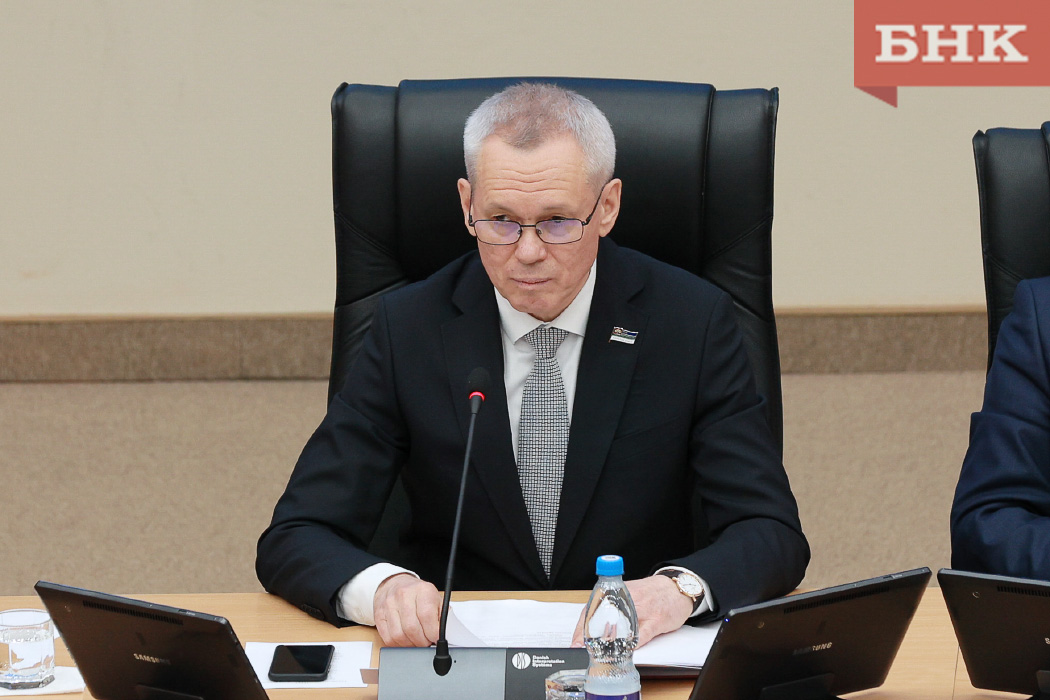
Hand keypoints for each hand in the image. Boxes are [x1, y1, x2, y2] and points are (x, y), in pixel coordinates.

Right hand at [372, 573, 442, 646]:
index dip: (433, 633)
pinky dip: (398, 644)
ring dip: (410, 644)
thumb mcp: (435, 599)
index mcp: (422, 590)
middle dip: (422, 642)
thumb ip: (442, 616)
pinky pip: (388, 638)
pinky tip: (405, 640)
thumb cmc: (419, 594)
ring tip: (417, 642)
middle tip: (427, 643)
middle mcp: (404, 595)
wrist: (396, 584)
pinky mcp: (379, 614)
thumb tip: (445, 635)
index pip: (427, 616)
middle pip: (412, 628)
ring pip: (399, 635)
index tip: (436, 639)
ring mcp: (389, 604)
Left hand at [570, 575, 692, 647]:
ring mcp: (641, 610)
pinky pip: (643, 633)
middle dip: (591, 638)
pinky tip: (627, 650)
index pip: (592, 610)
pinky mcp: (656, 619)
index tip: (576, 643)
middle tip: (584, 650)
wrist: (675, 588)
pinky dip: (634, 643)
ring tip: (601, 655)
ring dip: (610, 643)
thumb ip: (610, 610)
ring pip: (622, 628)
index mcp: (615, 594)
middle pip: (603, 620)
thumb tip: (591, 630)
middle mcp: (625, 600)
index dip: (581, 628)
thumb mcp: (626, 597)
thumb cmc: (649, 594)